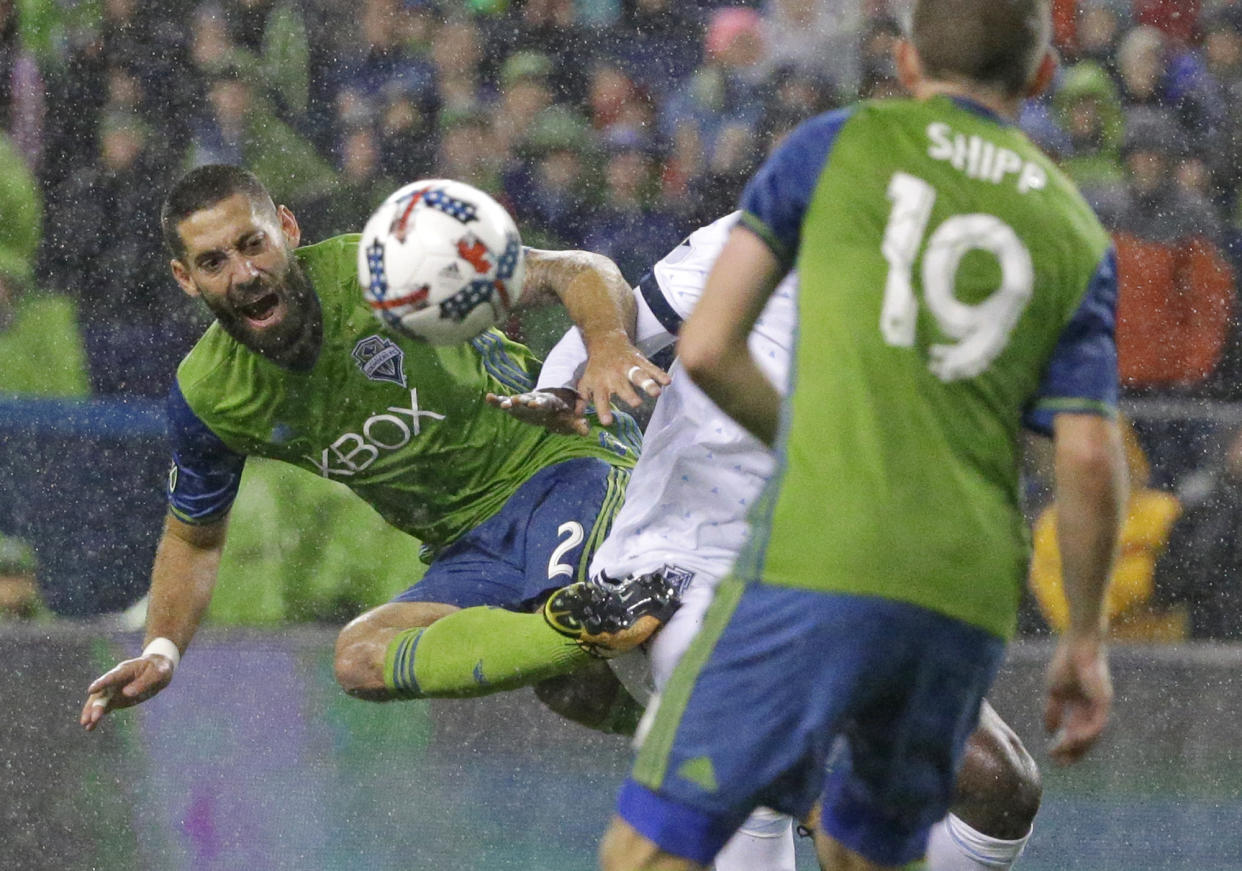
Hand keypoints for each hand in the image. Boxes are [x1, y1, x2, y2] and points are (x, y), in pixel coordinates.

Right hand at [80, 654, 174, 730]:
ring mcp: (114, 691)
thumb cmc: (158, 669)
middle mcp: (115, 681)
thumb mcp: (157, 673)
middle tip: (90, 718)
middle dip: (95, 706)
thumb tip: (126, 693)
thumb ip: (143, 682)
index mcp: (124, 670)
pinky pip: (104, 709)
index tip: (91, 690)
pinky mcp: (116, 700)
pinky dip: (97, 718)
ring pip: (99, 702)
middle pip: (102, 693)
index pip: (111, 677)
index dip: (101, 683)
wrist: (158, 670)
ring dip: (91, 713)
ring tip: (86, 725)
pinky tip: (90, 727)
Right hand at [486, 388, 588, 435]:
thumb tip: (586, 431)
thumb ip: (579, 424)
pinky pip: (506, 402)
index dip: (540, 403)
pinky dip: (498, 401)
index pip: (545, 403)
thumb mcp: (572, 419)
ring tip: (497, 401)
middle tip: (514, 400)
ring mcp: (525, 402)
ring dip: (507, 401)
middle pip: (528, 400)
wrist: (554, 406)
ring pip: (515, 401)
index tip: (534, 403)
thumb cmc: (564, 414)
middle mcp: (536, 400)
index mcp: (550, 403)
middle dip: (522, 401)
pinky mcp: (517, 406)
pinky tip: (488, 398)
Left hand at [578, 334, 668, 425]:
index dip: (603, 410)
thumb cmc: (596, 367)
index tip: (608, 422)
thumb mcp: (586, 381)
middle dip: (629, 395)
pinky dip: (659, 374)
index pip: (601, 398)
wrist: (606, 341)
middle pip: (622, 387)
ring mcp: (628, 367)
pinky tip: (668, 381)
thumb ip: (582, 399)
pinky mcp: (639, 360)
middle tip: (636, 404)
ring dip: (647, 383)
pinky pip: (650, 367)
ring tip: (656, 393)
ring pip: (638, 376)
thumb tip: (577, 415)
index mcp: (600, 383)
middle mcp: (614, 376)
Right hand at [1044, 636, 1111, 764]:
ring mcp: (1099, 707)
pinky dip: (1084, 735)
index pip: (1074, 732)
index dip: (1064, 745)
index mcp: (1080, 707)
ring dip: (1075, 747)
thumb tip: (1048, 731)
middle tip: (1057, 763)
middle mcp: (1092, 710)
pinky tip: (1069, 739)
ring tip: (1059, 753)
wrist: (1078, 645)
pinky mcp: (1104, 703)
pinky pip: (1096, 725)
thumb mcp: (1053, 692)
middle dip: (1072, 752)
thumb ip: (1052, 711)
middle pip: (1084, 739)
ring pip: (1091, 735)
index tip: (1051, 755)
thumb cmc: (1066, 662)